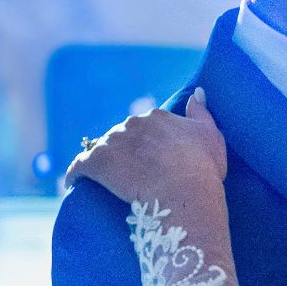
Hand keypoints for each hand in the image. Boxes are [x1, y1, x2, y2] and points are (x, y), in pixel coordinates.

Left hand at [63, 87, 227, 201]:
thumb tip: (196, 92)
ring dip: (101, 162)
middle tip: (129, 173)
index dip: (145, 143)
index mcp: (157, 117)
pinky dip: (76, 174)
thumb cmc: (202, 168)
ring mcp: (112, 142)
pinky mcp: (95, 162)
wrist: (184, 192)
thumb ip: (201, 112)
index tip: (147, 158)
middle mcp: (132, 124)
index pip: (144, 126)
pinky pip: (78, 167)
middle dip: (123, 151)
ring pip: (101, 149)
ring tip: (103, 181)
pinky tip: (75, 183)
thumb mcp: (211, 136)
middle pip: (121, 135)